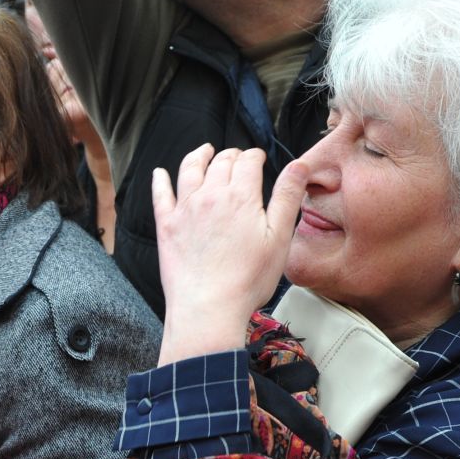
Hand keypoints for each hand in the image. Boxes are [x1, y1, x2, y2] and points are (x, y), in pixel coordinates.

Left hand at [151, 144, 306, 364]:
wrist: (208, 308)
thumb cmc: (247, 279)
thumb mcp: (279, 238)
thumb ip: (288, 197)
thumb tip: (300, 165)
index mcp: (241, 196)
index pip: (248, 161)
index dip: (255, 155)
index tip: (259, 158)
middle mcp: (210, 196)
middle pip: (221, 162)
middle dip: (231, 155)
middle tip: (237, 157)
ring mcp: (185, 209)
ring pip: (190, 169)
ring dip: (199, 156)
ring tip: (205, 151)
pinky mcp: (167, 226)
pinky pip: (160, 194)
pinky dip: (160, 180)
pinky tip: (159, 173)